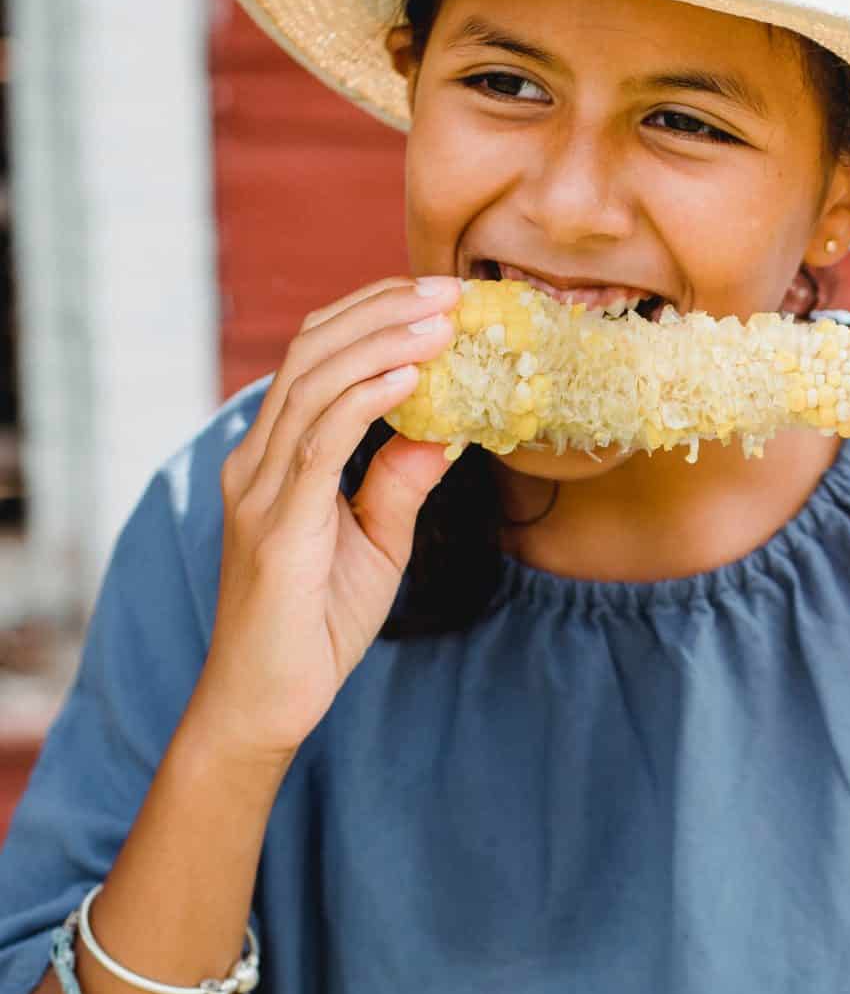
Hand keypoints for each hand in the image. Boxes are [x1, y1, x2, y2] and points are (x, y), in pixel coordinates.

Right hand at [194, 275, 463, 765]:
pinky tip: (410, 376)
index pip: (313, 357)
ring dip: (383, 342)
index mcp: (272, 457)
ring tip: (443, 319)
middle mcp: (255, 460)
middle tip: (451, 290)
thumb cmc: (316, 627)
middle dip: (383, 310)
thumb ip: (401, 483)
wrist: (265, 704)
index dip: (371, 315)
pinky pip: (319, 442)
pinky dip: (365, 399)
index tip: (436, 295)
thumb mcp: (377, 543)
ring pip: (314, 383)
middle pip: (311, 352)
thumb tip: (447, 426)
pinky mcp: (276, 525)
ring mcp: (259, 489)